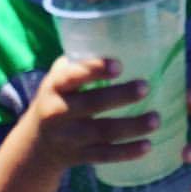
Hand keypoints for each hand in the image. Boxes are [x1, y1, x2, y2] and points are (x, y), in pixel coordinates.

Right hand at [28, 56, 157, 172]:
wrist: (33, 146)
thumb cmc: (59, 97)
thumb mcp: (60, 77)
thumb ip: (83, 60)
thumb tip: (123, 34)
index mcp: (55, 87)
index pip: (72, 77)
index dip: (94, 70)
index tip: (119, 65)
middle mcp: (58, 113)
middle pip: (92, 104)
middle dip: (120, 96)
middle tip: (147, 86)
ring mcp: (68, 138)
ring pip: (102, 132)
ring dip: (131, 126)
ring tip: (156, 119)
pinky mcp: (78, 157)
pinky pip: (104, 156)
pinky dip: (126, 153)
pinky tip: (149, 146)